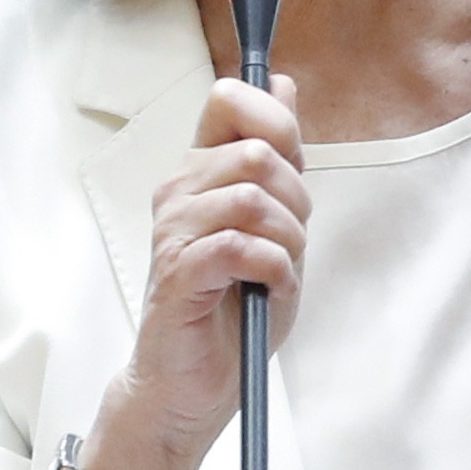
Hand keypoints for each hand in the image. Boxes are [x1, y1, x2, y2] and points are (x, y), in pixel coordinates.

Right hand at [79, 75, 309, 469]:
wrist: (191, 385)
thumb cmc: (230, 310)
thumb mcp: (272, 224)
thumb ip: (277, 157)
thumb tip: (282, 84)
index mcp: (200, 174)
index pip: (230, 100)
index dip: (275, 121)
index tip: (291, 167)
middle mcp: (180, 193)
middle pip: (258, 152)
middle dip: (296, 199)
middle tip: (289, 242)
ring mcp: (174, 231)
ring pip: (253, 197)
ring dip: (287, 239)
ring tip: (277, 270)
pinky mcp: (179, 273)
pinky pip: (241, 246)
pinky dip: (273, 270)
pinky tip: (267, 289)